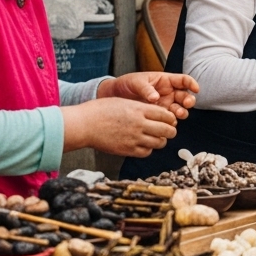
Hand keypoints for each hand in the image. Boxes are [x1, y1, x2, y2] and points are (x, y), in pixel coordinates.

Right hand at [62, 98, 177, 156]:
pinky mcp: (128, 150)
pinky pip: (147, 152)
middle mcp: (140, 124)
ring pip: (160, 143)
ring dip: (161, 140)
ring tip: (156, 138)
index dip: (171, 118)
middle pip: (168, 130)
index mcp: (140, 110)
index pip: (167, 115)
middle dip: (170, 131)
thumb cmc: (101, 110)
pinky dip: (148, 149)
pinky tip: (143, 144)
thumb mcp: (124, 102)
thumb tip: (157, 114)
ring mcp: (134, 138)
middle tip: (168, 130)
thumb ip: (142, 108)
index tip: (170, 120)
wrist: (84, 124)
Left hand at [100, 72, 199, 119]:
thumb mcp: (136, 82)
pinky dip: (171, 121)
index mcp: (165, 80)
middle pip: (185, 96)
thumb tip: (155, 98)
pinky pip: (169, 119)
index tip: (195, 89)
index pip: (183, 80)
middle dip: (189, 100)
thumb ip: (146, 89)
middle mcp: (168, 93)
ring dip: (182, 112)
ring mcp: (165, 104)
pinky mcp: (159, 115)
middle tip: (187, 104)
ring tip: (178, 114)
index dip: (191, 83)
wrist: (115, 97)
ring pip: (180, 109)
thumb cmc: (126, 84)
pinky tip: (168, 122)